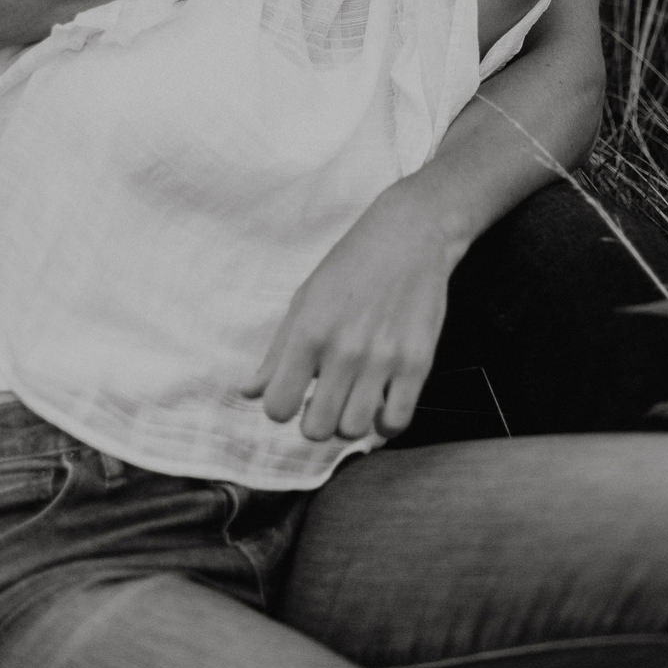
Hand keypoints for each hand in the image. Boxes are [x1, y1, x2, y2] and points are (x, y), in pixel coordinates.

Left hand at [241, 189, 455, 441]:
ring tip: (350, 401)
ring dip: (348, 422)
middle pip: (316, 429)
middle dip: (313, 422)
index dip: (280, 408)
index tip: (290, 396)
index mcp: (308, 333)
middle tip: (321, 402)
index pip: (277, 407)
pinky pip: (397, 422)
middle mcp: (344, 351)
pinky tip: (380, 402)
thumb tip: (249, 393)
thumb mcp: (302, 301)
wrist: (408, 237)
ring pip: (354, 430)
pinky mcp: (419, 364)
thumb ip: (276, 352)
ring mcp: (383, 360)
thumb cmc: (348, 268)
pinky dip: (384, 422)